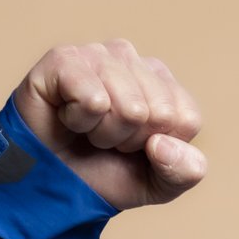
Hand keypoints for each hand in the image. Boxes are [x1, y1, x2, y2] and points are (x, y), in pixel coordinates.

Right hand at [13, 39, 205, 210]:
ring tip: (87, 129)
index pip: (186, 117)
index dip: (160, 147)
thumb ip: (185, 171)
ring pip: (129, 107)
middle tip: (107, 141)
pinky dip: (80, 122)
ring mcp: (98, 54)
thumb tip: (163, 144)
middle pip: (158, 113)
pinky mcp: (64, 59)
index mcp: (161, 82)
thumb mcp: (159, 184)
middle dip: (132, 141)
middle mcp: (131, 59)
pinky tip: (67, 116)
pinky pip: (93, 98)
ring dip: (104, 134)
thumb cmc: (105, 172)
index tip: (135, 147)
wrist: (52, 183)